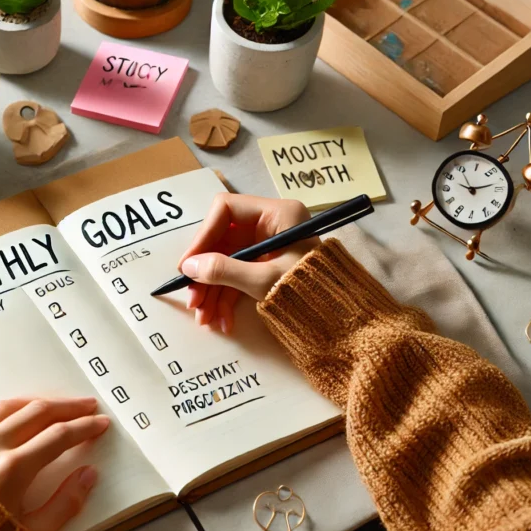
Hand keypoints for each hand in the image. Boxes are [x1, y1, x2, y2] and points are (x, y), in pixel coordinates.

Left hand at [0, 397, 109, 530]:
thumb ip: (64, 505)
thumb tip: (88, 476)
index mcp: (12, 471)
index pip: (59, 437)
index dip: (84, 428)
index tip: (99, 424)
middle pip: (36, 413)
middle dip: (66, 407)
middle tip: (85, 406)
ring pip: (4, 407)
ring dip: (33, 402)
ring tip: (51, 404)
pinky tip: (6, 413)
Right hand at [177, 193, 319, 333]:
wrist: (343, 320)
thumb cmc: (310, 291)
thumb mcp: (264, 280)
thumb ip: (224, 271)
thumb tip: (188, 267)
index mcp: (276, 214)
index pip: (226, 210)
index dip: (203, 236)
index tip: (188, 264)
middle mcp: (270, 225)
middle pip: (222, 240)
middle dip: (206, 273)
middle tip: (192, 299)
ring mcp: (267, 246)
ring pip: (227, 262)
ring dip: (213, 290)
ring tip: (204, 318)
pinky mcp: (266, 265)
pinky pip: (238, 276)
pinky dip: (227, 298)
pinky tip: (222, 320)